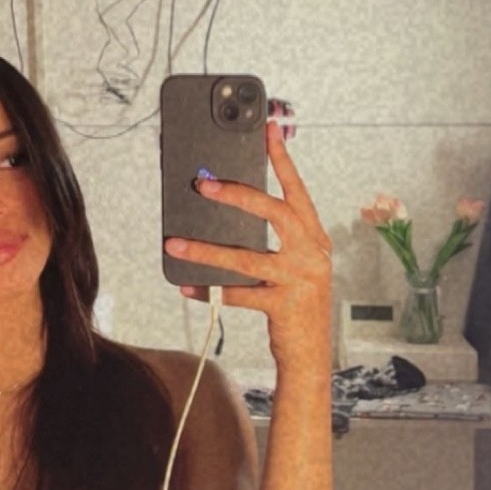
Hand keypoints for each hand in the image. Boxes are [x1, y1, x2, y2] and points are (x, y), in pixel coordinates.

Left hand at [164, 120, 332, 374]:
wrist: (310, 358)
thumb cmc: (296, 307)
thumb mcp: (293, 268)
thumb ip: (273, 243)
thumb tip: (225, 215)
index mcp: (315, 239)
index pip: (297, 191)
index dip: (283, 160)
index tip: (268, 131)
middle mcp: (313, 255)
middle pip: (275, 212)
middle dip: (238, 195)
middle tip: (204, 184)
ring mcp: (300, 280)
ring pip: (246, 257)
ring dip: (205, 249)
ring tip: (175, 243)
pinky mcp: (284, 306)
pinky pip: (237, 294)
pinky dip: (209, 291)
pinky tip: (187, 287)